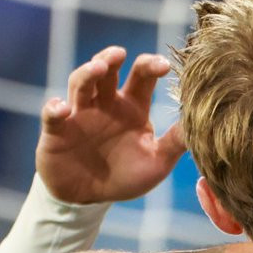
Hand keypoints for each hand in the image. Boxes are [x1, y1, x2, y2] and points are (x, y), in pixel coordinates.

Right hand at [36, 45, 185, 203]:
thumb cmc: (125, 177)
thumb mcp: (155, 164)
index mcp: (132, 108)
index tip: (164, 65)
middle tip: (121, 54)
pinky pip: (52, 115)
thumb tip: (200, 126)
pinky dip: (55, 108)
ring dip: (86, 73)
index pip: (142, 78)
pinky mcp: (57, 130)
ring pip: (80, 83)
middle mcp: (106, 104)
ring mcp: (80, 113)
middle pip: (107, 70)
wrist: (90, 198)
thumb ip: (174, 144)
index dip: (150, 66)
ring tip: (97, 68)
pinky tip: (62, 109)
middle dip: (111, 58)